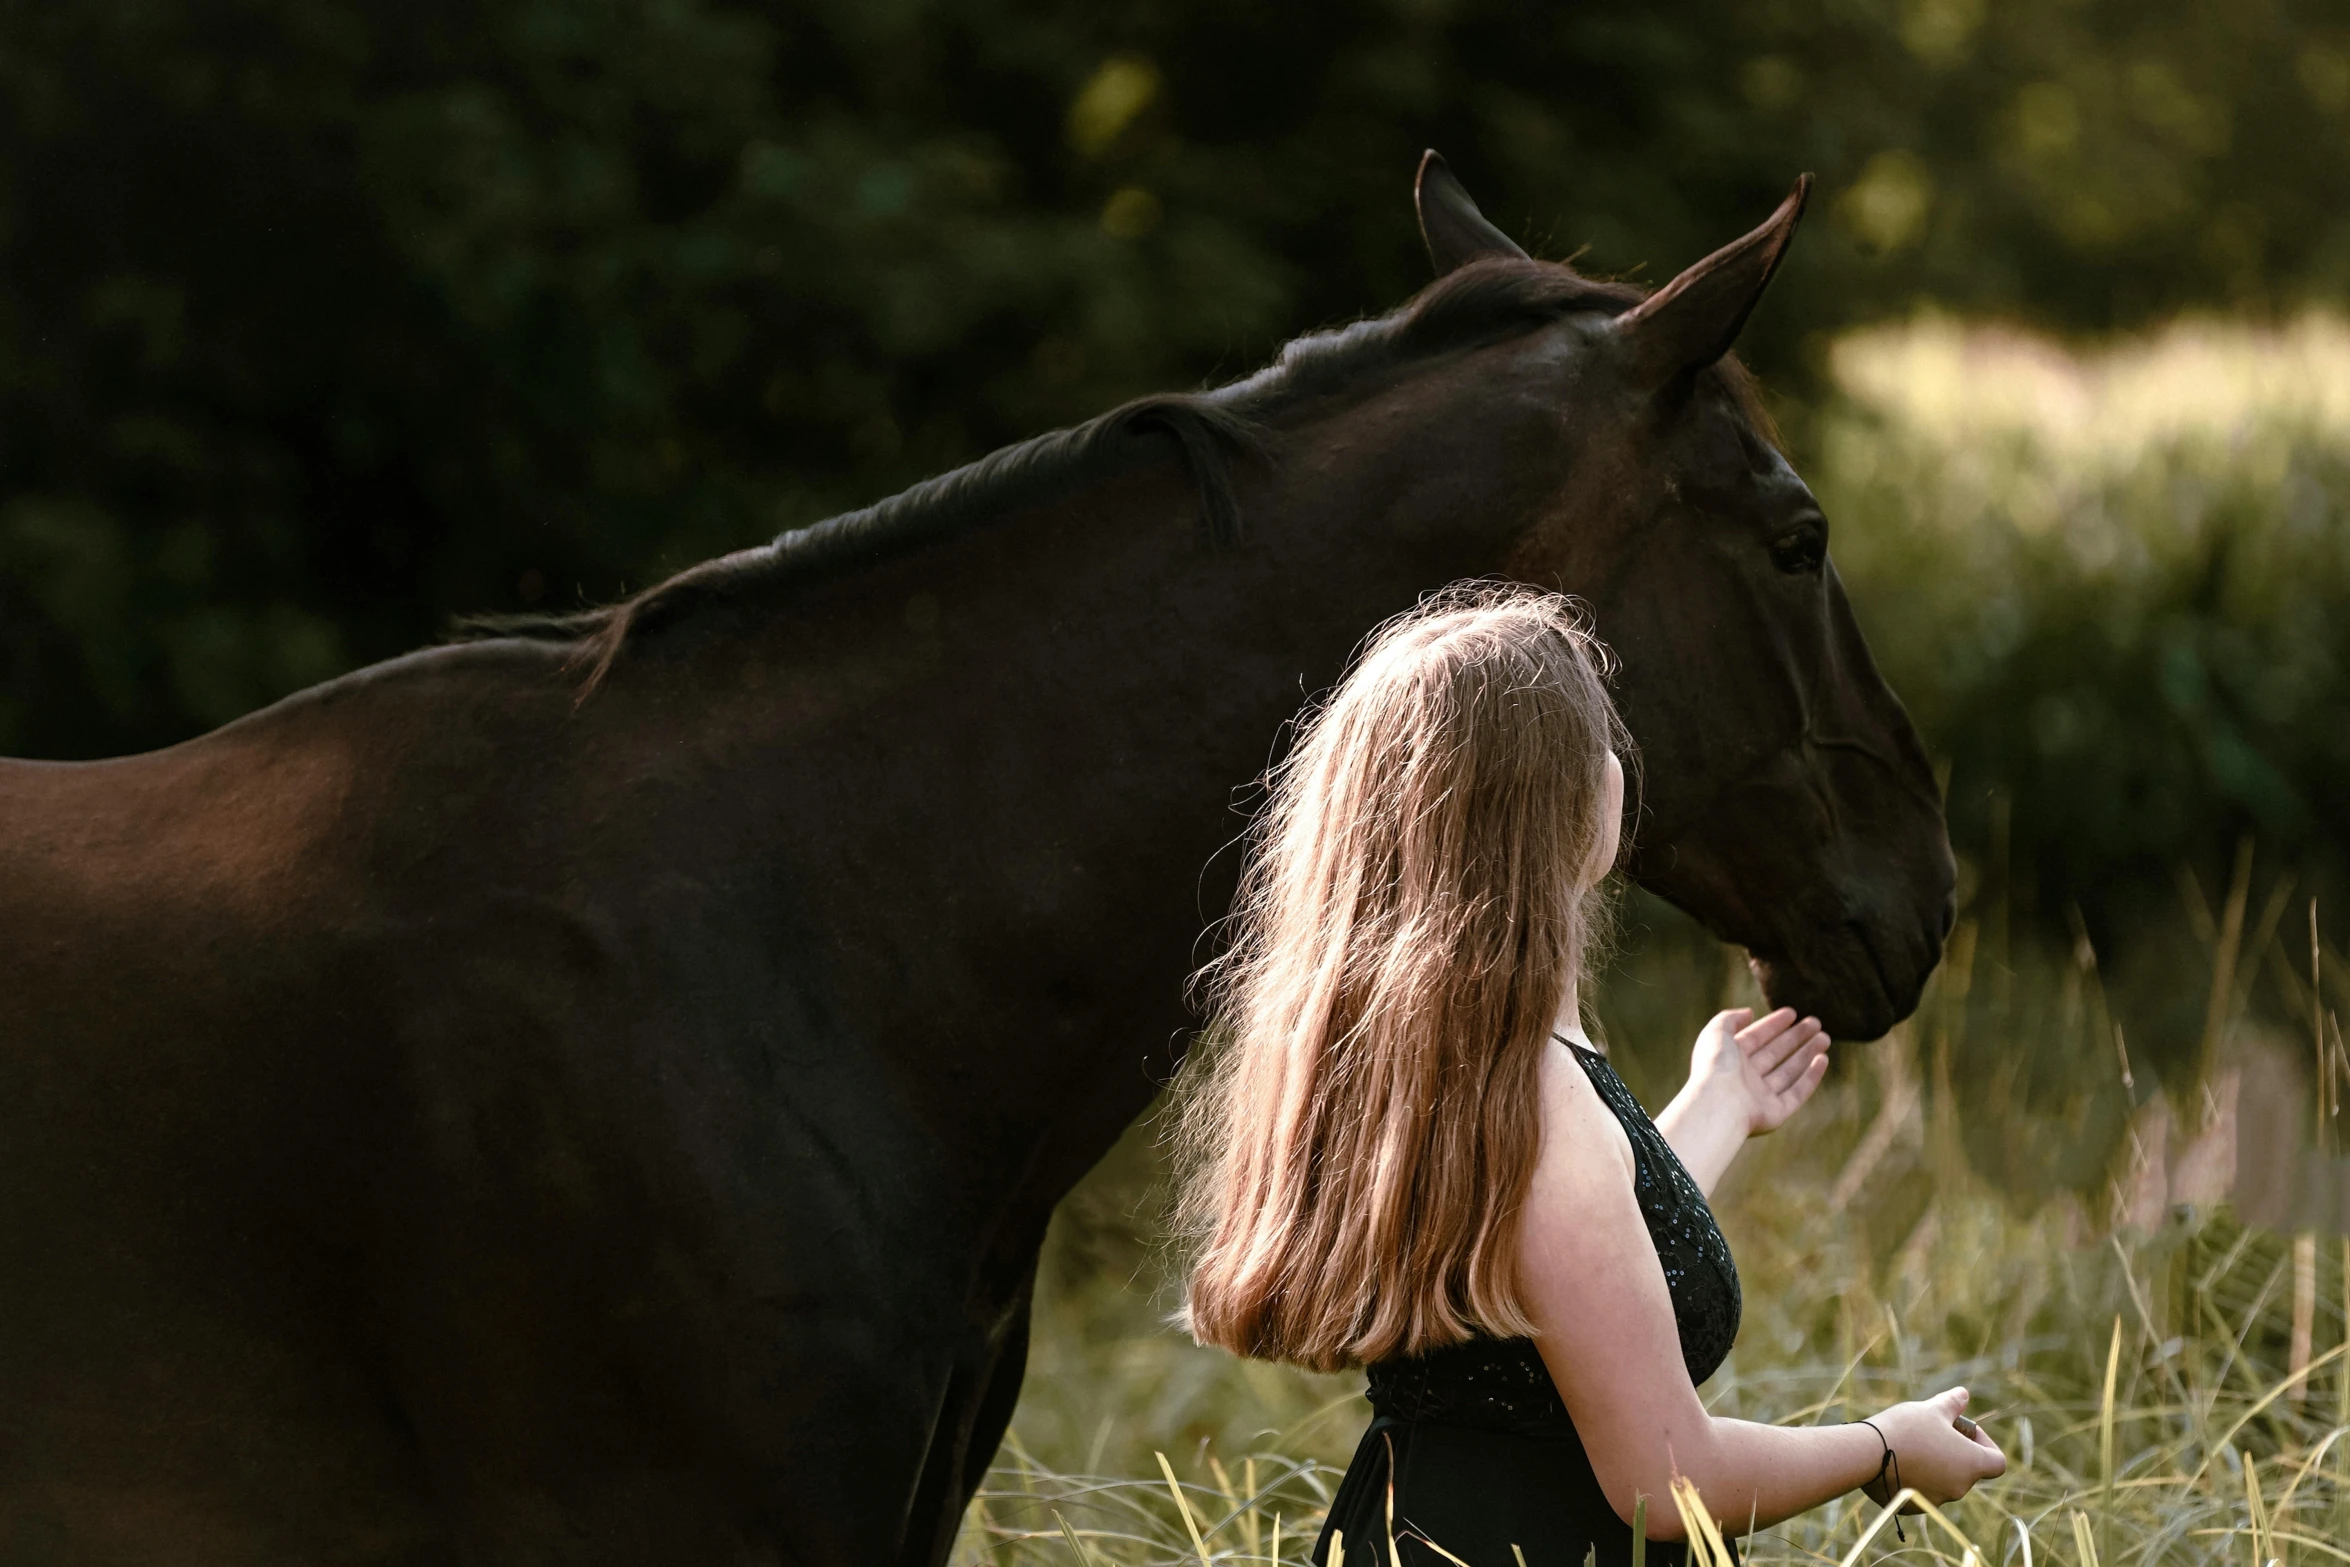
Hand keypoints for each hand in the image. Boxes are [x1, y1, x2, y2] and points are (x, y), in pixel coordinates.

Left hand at [1687, 1006, 1830, 1137]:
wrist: (1718, 1104)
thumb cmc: (1715, 1066)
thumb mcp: (1715, 1032)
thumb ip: (1729, 1019)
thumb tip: (1749, 1012)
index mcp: (1729, 1059)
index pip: (1755, 1037)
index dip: (1773, 1024)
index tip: (1793, 1012)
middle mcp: (1745, 1077)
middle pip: (1775, 1053)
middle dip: (1795, 1037)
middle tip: (1815, 1022)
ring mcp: (1761, 1096)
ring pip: (1789, 1071)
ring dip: (1807, 1053)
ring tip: (1825, 1037)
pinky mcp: (1776, 1112)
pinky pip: (1797, 1092)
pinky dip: (1811, 1076)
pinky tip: (1823, 1059)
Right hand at [1861, 1388, 2006, 1510]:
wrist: (1867, 1454)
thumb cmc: (1906, 1428)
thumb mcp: (1932, 1409)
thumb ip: (1952, 1404)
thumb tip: (1963, 1394)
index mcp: (1971, 1464)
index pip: (1997, 1462)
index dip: (1985, 1443)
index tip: (1962, 1430)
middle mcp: (1959, 1488)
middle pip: (1966, 1469)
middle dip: (1953, 1450)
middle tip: (1930, 1430)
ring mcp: (1936, 1501)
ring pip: (1943, 1480)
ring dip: (1934, 1464)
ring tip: (1909, 1444)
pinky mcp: (1913, 1508)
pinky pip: (1921, 1492)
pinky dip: (1915, 1478)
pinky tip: (1896, 1460)